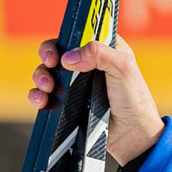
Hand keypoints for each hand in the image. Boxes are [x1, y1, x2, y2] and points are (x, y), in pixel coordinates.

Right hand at [27, 37, 164, 167]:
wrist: (132, 136)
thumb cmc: (135, 100)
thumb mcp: (124, 69)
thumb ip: (99, 54)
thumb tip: (68, 58)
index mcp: (104, 49)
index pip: (78, 34)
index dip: (65, 37)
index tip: (61, 48)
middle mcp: (87, 65)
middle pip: (56, 51)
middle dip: (47, 55)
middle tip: (50, 64)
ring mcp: (75, 85)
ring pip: (46, 72)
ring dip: (40, 76)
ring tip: (48, 87)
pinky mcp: (67, 103)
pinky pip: (43, 95)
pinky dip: (37, 96)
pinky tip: (41, 101)